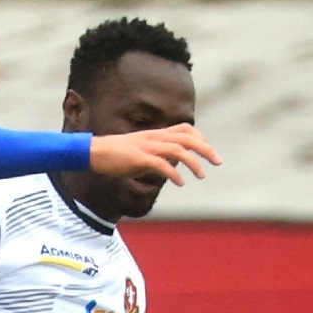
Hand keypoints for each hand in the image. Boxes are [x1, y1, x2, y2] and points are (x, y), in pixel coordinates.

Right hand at [89, 124, 220, 184]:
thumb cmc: (115, 155)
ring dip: (193, 163)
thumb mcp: (139, 152)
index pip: (184, 129)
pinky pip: (162, 164)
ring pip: (178, 150)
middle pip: (188, 138)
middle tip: (218, 162)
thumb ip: (155, 156)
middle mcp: (154, 138)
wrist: (94, 152)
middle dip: (206, 150)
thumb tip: (168, 167)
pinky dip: (174, 174)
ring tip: (202, 175)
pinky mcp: (139, 158)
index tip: (207, 149)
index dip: (200, 137)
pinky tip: (180, 182)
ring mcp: (147, 147)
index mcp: (155, 135)